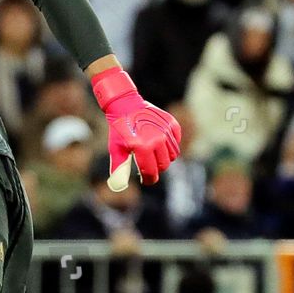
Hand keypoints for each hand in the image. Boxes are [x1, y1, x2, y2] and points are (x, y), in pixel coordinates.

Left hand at [92, 67, 181, 189]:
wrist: (125, 105)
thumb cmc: (119, 129)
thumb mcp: (116, 149)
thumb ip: (119, 168)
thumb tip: (119, 187)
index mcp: (143, 147)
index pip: (151, 172)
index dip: (149, 179)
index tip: (146, 180)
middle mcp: (157, 139)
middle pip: (164, 165)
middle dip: (156, 169)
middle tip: (148, 165)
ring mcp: (165, 131)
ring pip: (173, 154)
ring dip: (165, 157)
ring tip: (154, 154)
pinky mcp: (171, 123)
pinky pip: (177, 141)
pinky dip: (171, 145)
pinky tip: (161, 143)